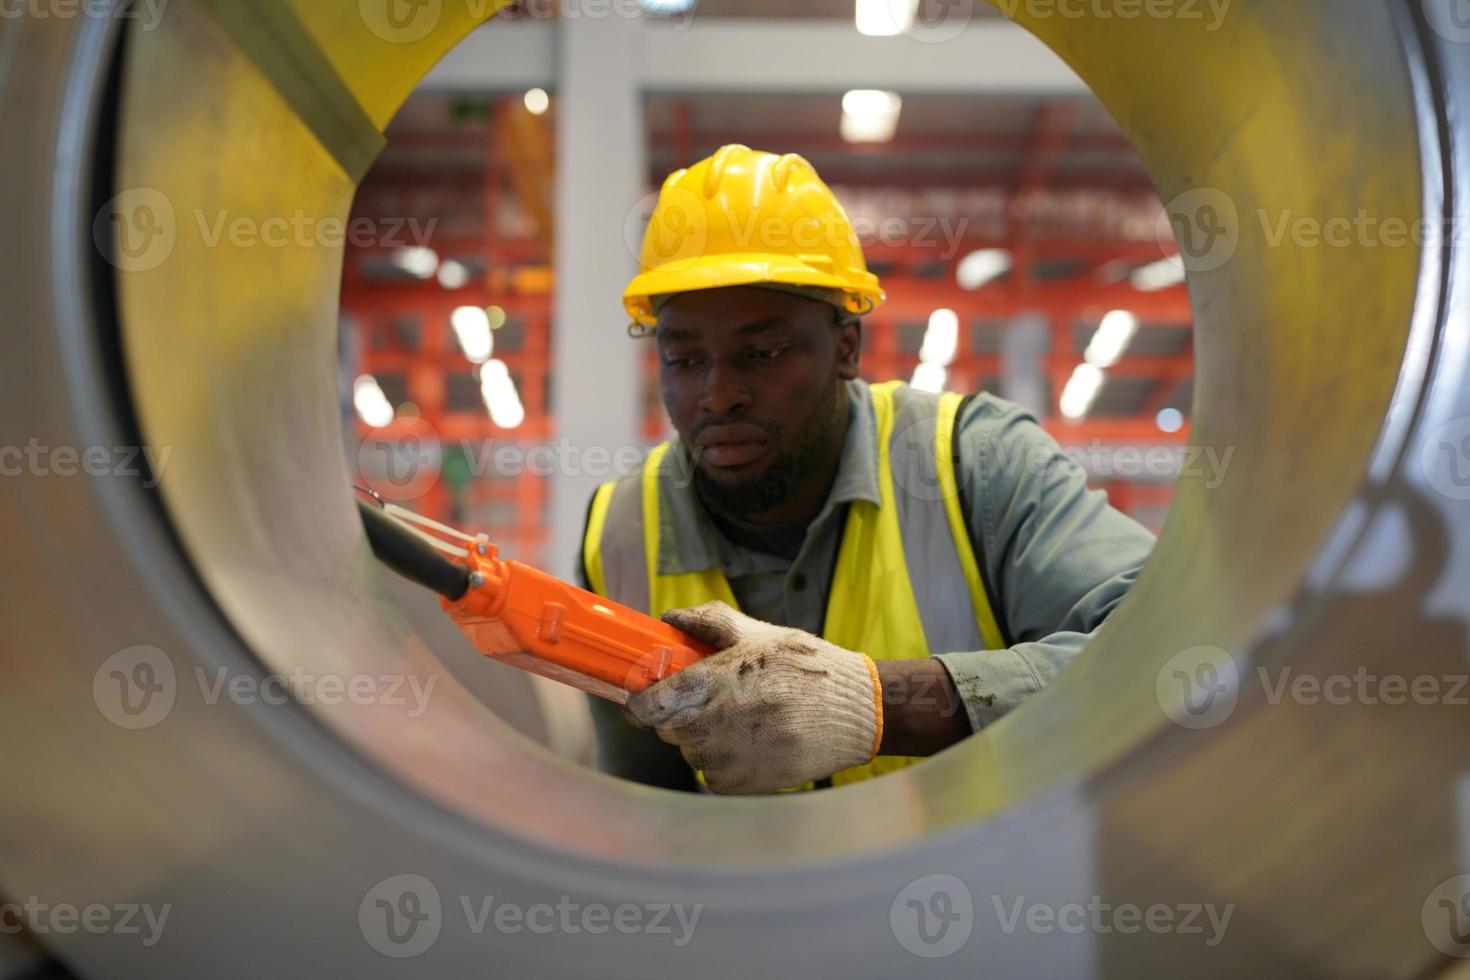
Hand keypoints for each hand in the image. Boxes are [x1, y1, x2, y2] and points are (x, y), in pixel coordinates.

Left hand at [624, 601, 882, 794]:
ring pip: (690, 750)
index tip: (646, 695)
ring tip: (745, 719)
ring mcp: (726, 758)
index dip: (641, 700)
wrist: (856, 712)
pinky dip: (724, 760)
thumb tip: (671, 617)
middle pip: (668, 727)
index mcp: (712, 683)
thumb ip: (711, 622)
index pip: (649, 704)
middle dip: (681, 713)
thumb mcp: (761, 634)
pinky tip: (754, 741)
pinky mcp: (741, 784)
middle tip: (714, 699)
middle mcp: (712, 725)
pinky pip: (712, 773)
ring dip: (704, 737)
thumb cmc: (808, 668)